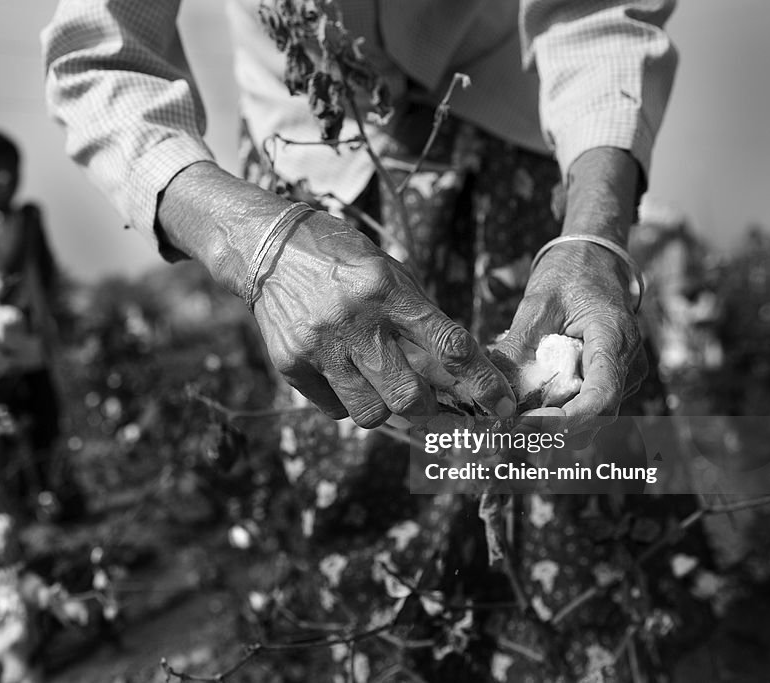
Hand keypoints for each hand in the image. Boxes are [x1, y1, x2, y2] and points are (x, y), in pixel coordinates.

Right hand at [156, 162, 515, 427]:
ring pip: (371, 415)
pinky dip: (347, 400)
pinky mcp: (290, 364)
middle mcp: (354, 322)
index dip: (483, 383)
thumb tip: (460, 367)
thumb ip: (419, 316)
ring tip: (377, 383)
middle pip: (408, 397)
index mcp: (386, 290)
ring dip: (384, 406)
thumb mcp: (388, 271)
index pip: (448, 345)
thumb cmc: (339, 257)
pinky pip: (335, 408)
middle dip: (427, 407)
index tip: (503, 407)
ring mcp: (319, 347)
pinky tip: (341, 371)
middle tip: (426, 399)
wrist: (267, 248)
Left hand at [494, 240, 644, 439]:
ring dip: (559, 425)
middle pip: (599, 417)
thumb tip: (490, 384)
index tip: (528, 423)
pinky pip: (592, 404)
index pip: (602, 397)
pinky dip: (564, 411)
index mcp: (614, 338)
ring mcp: (626, 372)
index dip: (567, 420)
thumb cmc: (568, 274)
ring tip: (517, 419)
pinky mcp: (616, 377)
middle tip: (511, 428)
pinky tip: (534, 407)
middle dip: (557, 429)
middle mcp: (629, 361)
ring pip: (595, 416)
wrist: (595, 259)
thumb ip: (517, 345)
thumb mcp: (536, 304)